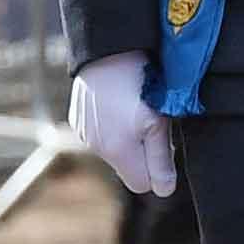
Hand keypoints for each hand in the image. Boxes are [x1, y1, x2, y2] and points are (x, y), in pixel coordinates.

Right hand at [70, 51, 174, 197]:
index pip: (141, 184)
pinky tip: (119, 102)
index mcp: (117, 151)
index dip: (157, 170)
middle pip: (128, 166)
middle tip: (153, 123)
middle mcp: (96, 147)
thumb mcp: (158, 122)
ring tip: (136, 108)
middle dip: (143, 153)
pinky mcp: (78, 120)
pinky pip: (100, 134)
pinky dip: (112, 126)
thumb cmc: (141, 85)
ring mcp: (83, 133)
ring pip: (114, 150)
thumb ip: (160, 159)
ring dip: (127, 138)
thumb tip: (164, 192)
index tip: (165, 146)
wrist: (107, 51)